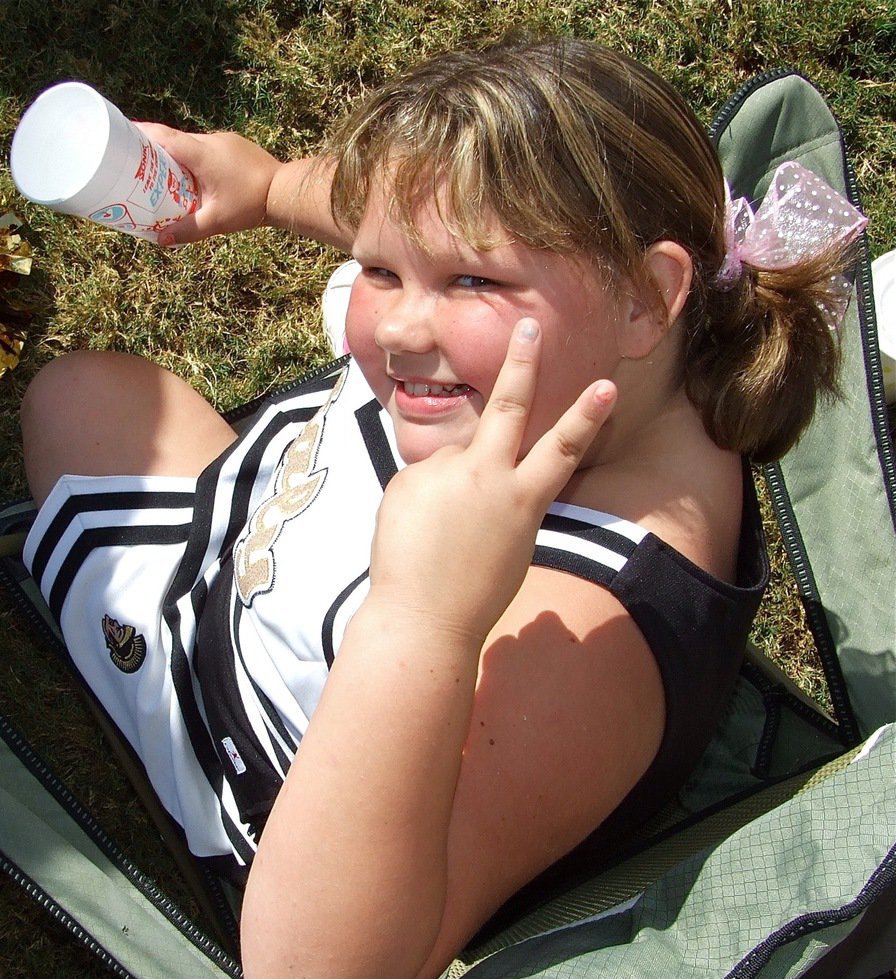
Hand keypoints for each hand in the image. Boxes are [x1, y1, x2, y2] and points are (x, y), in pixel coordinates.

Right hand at [134, 124, 279, 244]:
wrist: (285, 192)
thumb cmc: (250, 204)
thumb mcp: (215, 221)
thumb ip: (187, 230)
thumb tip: (160, 240)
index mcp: (201, 154)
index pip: (164, 137)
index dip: (141, 134)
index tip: (122, 136)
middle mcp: (211, 141)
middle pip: (174, 139)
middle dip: (153, 147)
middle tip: (135, 160)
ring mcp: (224, 141)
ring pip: (191, 144)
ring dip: (175, 154)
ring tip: (161, 172)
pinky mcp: (234, 146)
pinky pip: (206, 148)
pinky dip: (193, 158)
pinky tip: (191, 176)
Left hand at [366, 319, 616, 643]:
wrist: (420, 618)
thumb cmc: (473, 592)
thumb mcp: (509, 542)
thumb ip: (499, 495)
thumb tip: (472, 465)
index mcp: (522, 500)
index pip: (563, 449)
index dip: (587, 415)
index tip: (606, 383)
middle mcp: (486, 477)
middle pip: (509, 407)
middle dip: (523, 363)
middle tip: (529, 327)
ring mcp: (444, 475)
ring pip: (452, 462)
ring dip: (448, 489)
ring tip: (439, 536)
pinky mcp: (406, 479)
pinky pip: (419, 482)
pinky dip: (420, 503)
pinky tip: (417, 535)